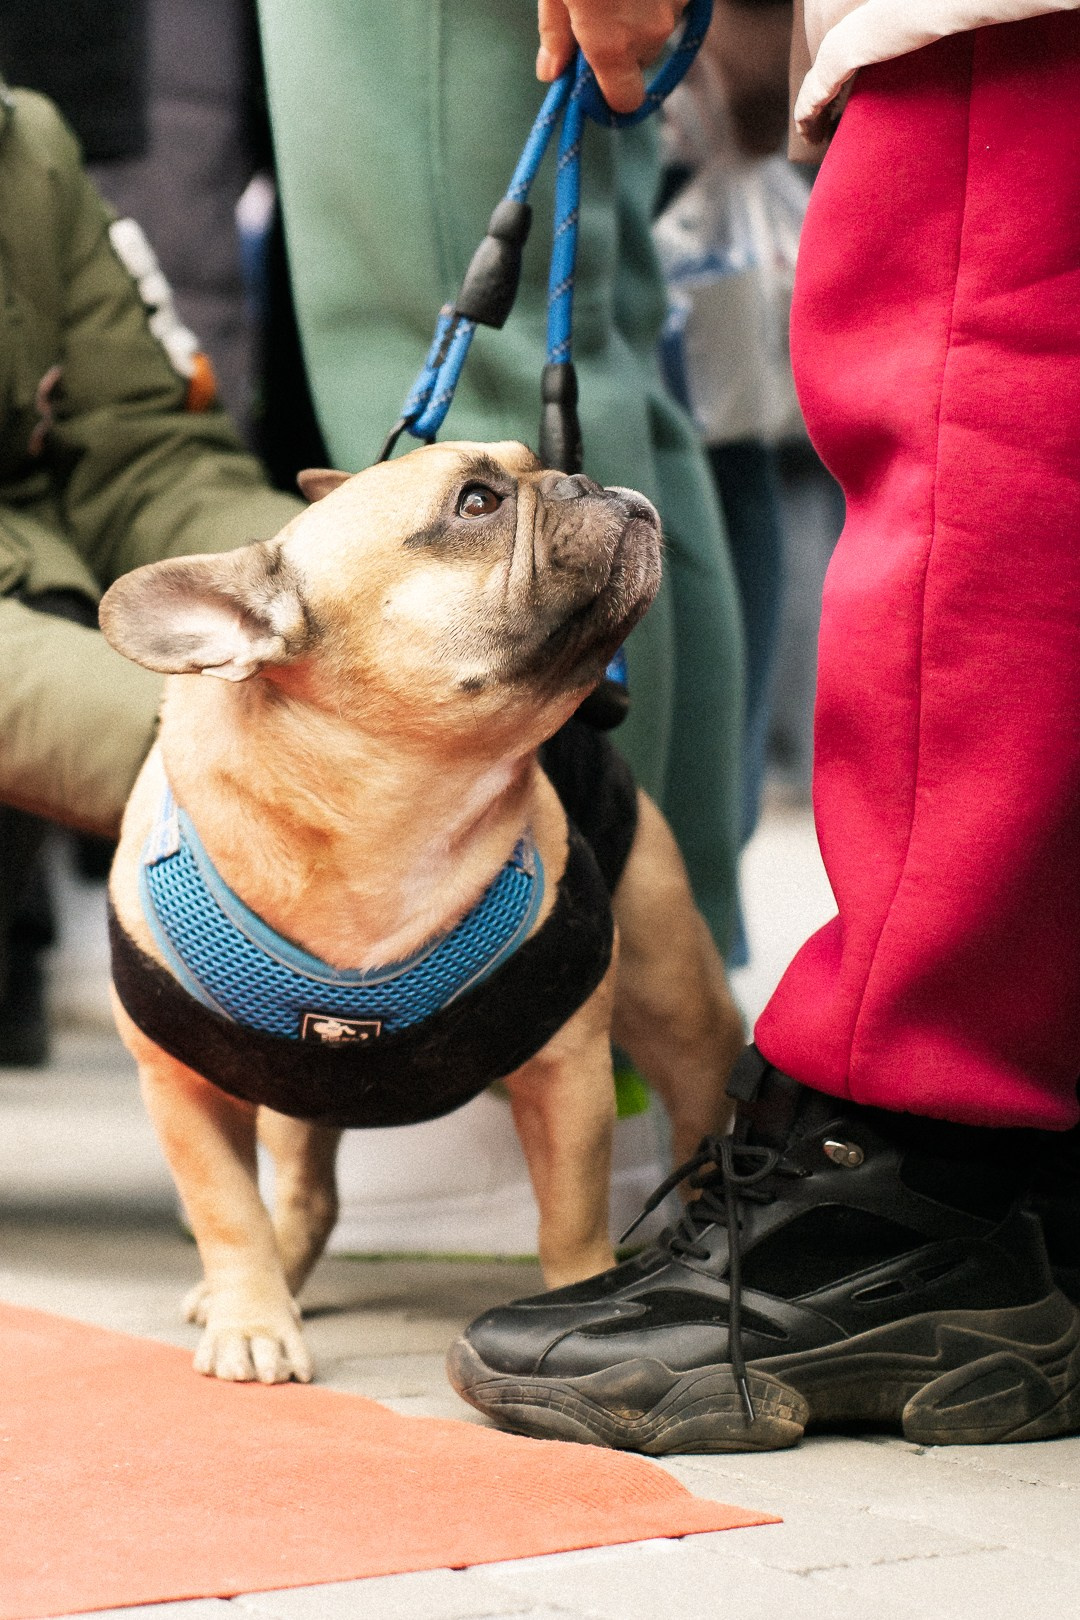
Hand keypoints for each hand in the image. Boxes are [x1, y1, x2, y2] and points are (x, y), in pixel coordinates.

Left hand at [537, 0, 686, 114]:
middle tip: (599, 12)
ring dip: (642, 16)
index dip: (611, 94)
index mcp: (611, 43)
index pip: (625, 101)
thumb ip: (555, 33)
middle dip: (623, 44)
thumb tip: (551, 74)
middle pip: (641, 60)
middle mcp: (651, 32)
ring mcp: (677, 5)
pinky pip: (675, 3)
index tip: (595, 79)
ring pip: (659, 28)